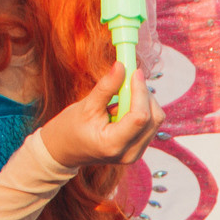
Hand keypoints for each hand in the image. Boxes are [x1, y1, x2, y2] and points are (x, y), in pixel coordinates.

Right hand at [37, 66, 159, 167]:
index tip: (134, 72)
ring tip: (118, 100)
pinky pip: (150, 124)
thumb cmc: (71, 128)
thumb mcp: (86, 106)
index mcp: (113, 144)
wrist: (65, 150)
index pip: (140, 117)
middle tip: (128, 79)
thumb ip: (106, 87)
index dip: (140, 91)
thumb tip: (121, 66)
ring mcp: (136, 154)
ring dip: (143, 102)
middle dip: (144, 95)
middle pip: (153, 118)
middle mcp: (130, 153)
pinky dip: (141, 110)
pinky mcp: (139, 148)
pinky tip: (122, 109)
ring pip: (155, 120)